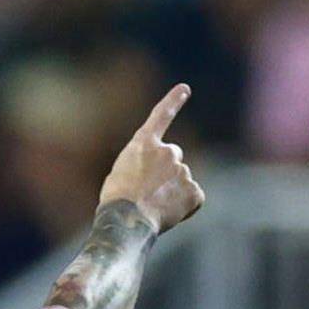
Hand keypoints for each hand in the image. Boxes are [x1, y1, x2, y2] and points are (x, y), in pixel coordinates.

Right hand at [99, 83, 203, 233]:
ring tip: (152, 208)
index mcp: (144, 144)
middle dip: (166, 172)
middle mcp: (167, 152)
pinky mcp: (193, 191)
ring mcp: (182, 170)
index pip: (161, 116)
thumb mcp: (120, 175)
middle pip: (173, 158)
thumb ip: (141, 166)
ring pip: (181, 180)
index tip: (185, 88)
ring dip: (171, 192)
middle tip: (148, 193)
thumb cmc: (116, 202)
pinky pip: (193, 198)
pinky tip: (168, 214)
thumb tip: (155, 180)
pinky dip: (185, 207)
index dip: (173, 101)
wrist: (126, 219)